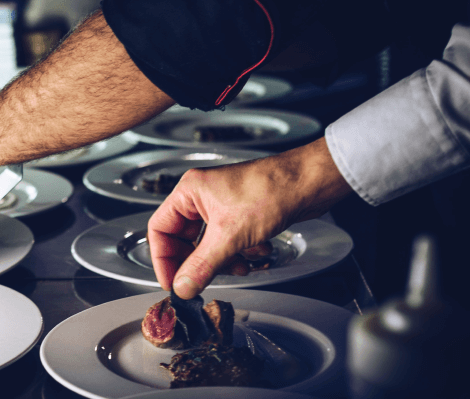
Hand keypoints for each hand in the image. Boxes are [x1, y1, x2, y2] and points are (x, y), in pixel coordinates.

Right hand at [147, 138, 351, 298]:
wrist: (309, 183)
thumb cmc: (272, 189)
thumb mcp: (230, 236)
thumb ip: (201, 266)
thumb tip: (182, 287)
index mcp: (189, 192)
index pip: (159, 230)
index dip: (163, 259)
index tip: (172, 283)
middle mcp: (202, 197)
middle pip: (184, 240)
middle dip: (198, 262)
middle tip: (203, 282)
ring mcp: (222, 206)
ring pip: (208, 245)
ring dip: (223, 260)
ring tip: (239, 265)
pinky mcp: (241, 215)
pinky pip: (228, 243)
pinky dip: (240, 253)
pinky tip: (256, 253)